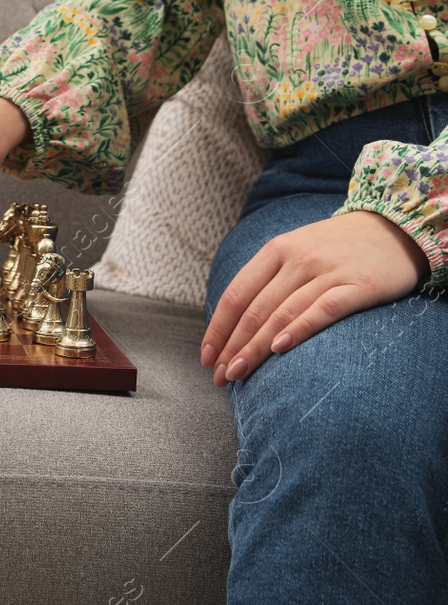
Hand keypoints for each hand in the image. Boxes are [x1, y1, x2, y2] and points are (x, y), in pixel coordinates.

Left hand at [201, 211, 428, 386]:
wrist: (397, 228)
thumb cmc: (337, 248)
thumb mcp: (296, 250)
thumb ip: (267, 280)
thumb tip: (232, 324)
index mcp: (276, 250)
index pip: (236, 295)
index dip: (218, 329)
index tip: (207, 358)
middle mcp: (298, 258)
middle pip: (255, 310)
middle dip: (232, 347)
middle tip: (221, 376)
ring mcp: (328, 271)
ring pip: (281, 314)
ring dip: (255, 348)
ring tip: (238, 373)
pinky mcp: (359, 285)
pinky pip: (322, 310)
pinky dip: (298, 329)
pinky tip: (280, 349)